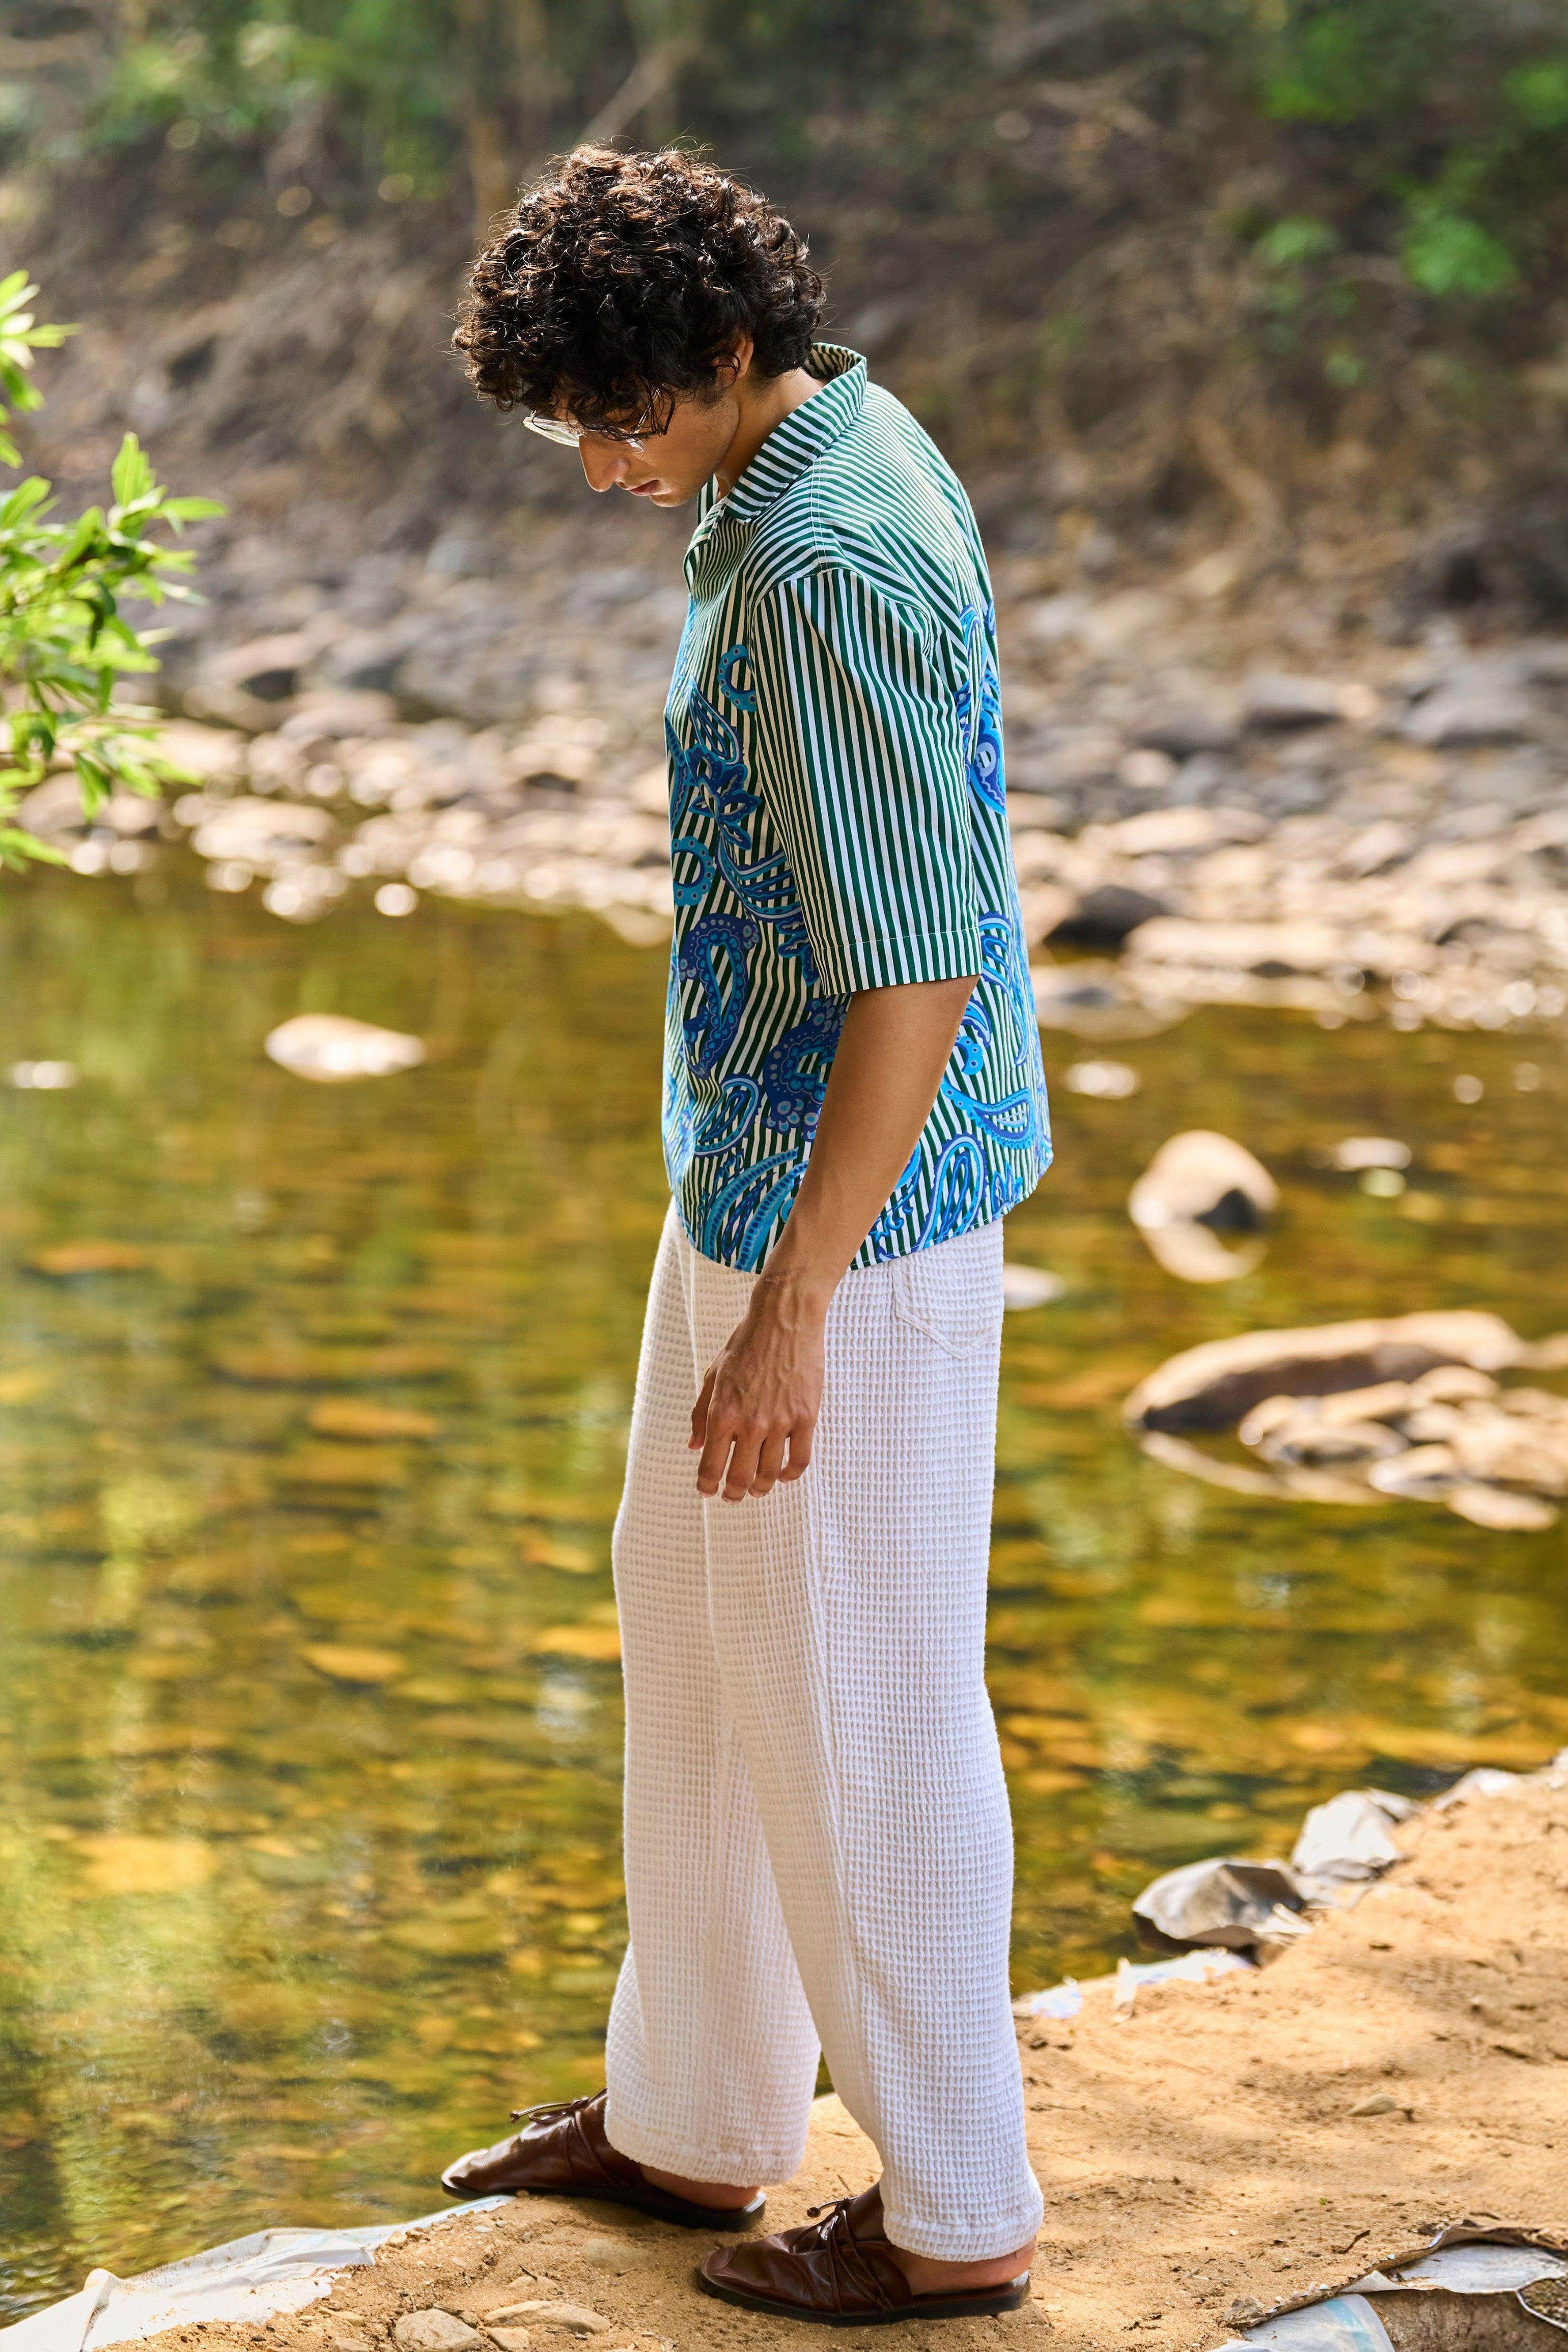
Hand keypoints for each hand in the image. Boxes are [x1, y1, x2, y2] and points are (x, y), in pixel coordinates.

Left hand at [689, 1274, 826, 1501]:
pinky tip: (785, 1475)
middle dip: (733, 1494)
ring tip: (757, 1489)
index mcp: (721, 1413)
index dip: (707, 1486)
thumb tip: (693, 1446)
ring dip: (761, 1488)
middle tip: (733, 1497)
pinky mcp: (805, 1417)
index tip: (708, 1491)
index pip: (711, 1466)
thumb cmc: (745, 1344)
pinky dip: (791, 1475)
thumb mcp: (713, 1375)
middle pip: (740, 1477)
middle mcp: (749, 1423)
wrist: (784, 1319)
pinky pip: (799, 1460)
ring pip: (770, 1474)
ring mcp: (780, 1422)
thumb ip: (701, 1413)